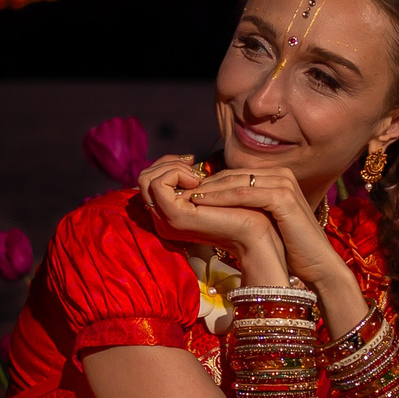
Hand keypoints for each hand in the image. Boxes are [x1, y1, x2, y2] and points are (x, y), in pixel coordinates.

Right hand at [141, 158, 284, 277]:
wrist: (255, 234)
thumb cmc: (241, 212)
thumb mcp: (210, 194)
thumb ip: (193, 184)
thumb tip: (185, 163)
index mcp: (168, 216)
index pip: (148, 182)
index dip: (167, 165)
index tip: (192, 165)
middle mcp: (161, 221)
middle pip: (143, 179)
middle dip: (168, 164)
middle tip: (193, 168)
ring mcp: (166, 220)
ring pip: (146, 179)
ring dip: (173, 168)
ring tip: (197, 177)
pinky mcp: (174, 216)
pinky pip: (159, 184)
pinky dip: (176, 173)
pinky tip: (198, 181)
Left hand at [176, 167, 347, 294]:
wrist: (317, 266)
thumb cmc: (290, 249)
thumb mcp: (263, 223)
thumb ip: (245, 211)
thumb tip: (212, 210)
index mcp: (276, 178)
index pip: (233, 175)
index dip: (206, 184)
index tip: (181, 194)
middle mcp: (280, 175)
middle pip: (232, 175)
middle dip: (202, 184)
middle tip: (175, 192)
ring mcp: (283, 183)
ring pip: (235, 181)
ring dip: (206, 189)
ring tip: (181, 197)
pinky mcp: (283, 197)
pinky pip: (244, 193)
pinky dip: (220, 197)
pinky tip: (199, 203)